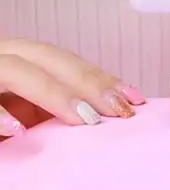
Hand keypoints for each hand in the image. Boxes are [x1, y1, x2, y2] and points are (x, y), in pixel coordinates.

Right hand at [0, 38, 144, 136]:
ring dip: (52, 93)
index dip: (100, 76)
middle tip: (118, 109)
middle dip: (87, 82)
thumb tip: (104, 118)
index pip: (63, 60)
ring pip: (14, 69)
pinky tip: (16, 130)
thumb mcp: (22, 111)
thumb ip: (53, 110)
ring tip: (82, 118)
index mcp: (15, 59)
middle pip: (45, 58)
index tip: (134, 98)